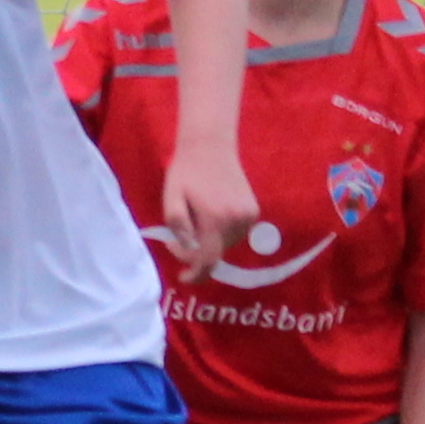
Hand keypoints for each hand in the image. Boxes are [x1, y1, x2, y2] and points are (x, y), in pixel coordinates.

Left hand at [158, 140, 258, 280]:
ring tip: (195, 219)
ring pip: (225, 245)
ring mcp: (248, 216)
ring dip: (208, 241)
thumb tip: (187, 246)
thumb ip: (176, 224)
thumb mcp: (170, 197)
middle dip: (195, 251)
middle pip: (215, 253)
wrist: (211, 146)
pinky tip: (211, 213)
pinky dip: (221, 232)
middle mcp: (236, 220)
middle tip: (177, 236)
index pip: (208, 260)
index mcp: (215, 218)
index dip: (196, 274)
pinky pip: (234, 234)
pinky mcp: (253, 212)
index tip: (183, 277)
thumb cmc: (186, 171)